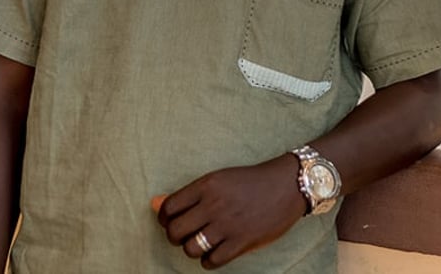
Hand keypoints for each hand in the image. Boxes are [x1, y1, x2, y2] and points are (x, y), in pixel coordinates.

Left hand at [153, 154, 306, 268]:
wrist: (286, 185)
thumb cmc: (249, 182)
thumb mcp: (217, 180)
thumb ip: (186, 194)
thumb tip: (153, 204)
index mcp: (206, 185)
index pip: (168, 208)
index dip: (165, 219)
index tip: (172, 221)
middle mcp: (213, 204)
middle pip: (175, 232)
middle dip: (176, 236)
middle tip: (186, 234)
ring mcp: (228, 224)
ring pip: (190, 249)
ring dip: (192, 249)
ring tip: (201, 242)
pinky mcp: (242, 241)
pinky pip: (211, 261)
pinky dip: (208, 261)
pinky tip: (215, 251)